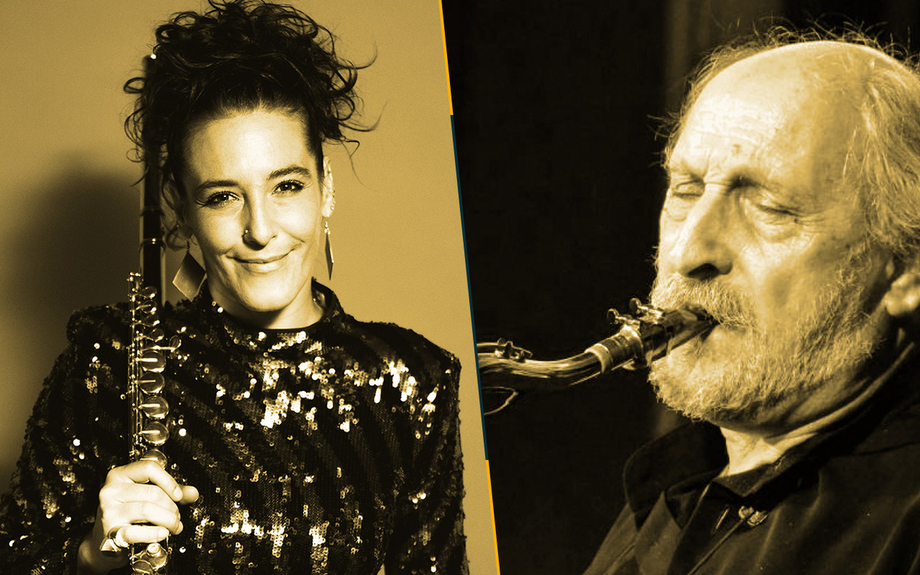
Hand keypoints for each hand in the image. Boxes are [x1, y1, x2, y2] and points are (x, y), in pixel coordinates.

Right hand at [77, 461, 198, 573]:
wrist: (102, 542)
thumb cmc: (126, 516)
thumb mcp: (146, 497)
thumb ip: (171, 493)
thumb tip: (192, 493)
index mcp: (119, 475)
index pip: (149, 468)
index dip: (169, 481)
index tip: (179, 495)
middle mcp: (111, 490)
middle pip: (152, 492)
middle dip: (172, 507)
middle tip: (177, 517)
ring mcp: (108, 511)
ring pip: (148, 510)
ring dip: (168, 520)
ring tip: (173, 526)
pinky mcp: (110, 531)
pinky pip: (137, 531)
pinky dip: (155, 533)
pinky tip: (162, 533)